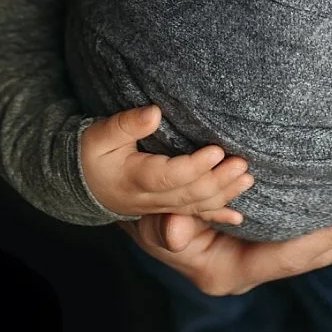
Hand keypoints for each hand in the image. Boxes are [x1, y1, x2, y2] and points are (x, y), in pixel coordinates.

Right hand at [80, 105, 252, 222]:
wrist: (84, 184)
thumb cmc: (94, 153)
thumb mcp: (101, 134)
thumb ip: (127, 124)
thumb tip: (154, 113)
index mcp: (136, 179)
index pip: (170, 177)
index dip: (195, 167)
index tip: (217, 151)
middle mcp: (151, 200)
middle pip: (189, 195)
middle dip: (218, 180)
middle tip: (242, 163)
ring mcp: (160, 209)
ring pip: (197, 206)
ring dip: (224, 194)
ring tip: (247, 178)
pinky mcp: (167, 210)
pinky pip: (195, 216)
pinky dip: (217, 215)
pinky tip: (239, 218)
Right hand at [118, 202, 331, 295]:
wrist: (142, 219)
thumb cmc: (150, 217)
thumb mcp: (154, 221)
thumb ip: (168, 228)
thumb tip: (179, 230)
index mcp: (230, 270)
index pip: (289, 256)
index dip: (327, 234)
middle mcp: (248, 271)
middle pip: (308, 258)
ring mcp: (254, 261)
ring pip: (307, 253)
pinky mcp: (256, 247)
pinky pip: (297, 242)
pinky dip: (321, 226)